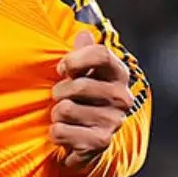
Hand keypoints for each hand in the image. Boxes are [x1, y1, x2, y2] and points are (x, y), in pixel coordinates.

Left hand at [49, 31, 133, 169]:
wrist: (90, 140)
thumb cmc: (83, 98)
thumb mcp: (83, 72)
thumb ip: (83, 51)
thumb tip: (83, 34)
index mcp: (119, 73)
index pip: (101, 54)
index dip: (74, 59)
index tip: (62, 69)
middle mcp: (122, 97)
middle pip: (78, 85)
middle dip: (59, 91)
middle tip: (61, 98)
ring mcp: (113, 121)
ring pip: (65, 109)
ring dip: (56, 114)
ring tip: (65, 117)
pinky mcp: (100, 142)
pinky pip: (60, 131)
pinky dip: (56, 133)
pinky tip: (66, 133)